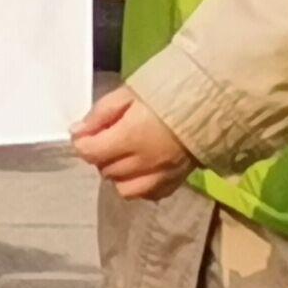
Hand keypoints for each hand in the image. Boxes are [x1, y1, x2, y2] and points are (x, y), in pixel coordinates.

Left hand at [68, 84, 193, 200]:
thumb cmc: (166, 93)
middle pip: (105, 169)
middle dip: (102, 155)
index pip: (90, 152)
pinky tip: (142, 168)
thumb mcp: (129, 94)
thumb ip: (100, 114)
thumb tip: (77, 132)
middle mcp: (143, 162)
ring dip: (118, 173)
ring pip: (123, 188)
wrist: (210, 104)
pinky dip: (138, 184)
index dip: (83, 143)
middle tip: (110, 137)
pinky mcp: (174, 183)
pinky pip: (146, 194)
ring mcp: (160, 176)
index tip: (86, 133)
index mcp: (131, 136)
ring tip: (125, 155)